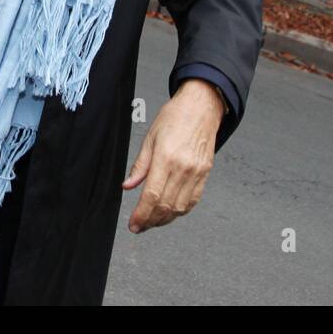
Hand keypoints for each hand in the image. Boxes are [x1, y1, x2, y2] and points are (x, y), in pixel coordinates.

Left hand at [121, 78, 221, 232]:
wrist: (201, 106)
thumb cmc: (175, 117)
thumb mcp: (150, 137)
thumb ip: (140, 165)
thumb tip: (127, 186)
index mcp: (166, 157)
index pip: (151, 195)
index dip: (141, 214)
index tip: (133, 224)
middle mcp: (183, 168)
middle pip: (165, 205)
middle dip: (150, 221)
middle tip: (139, 226)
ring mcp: (196, 172)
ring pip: (180, 207)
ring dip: (165, 220)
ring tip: (152, 221)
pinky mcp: (205, 173)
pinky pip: (193, 200)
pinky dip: (181, 211)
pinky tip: (170, 212)